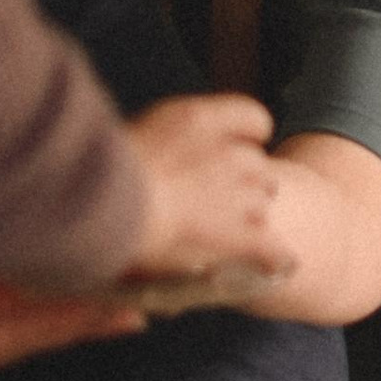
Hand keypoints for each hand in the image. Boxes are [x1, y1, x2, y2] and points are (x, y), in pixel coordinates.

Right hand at [121, 91, 292, 304]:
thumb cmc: (99, 171)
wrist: (107, 206)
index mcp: (199, 120)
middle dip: (247, 180)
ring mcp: (233, 195)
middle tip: (220, 197)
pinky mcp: (234, 236)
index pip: (251, 117)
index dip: (248, 134)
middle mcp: (225, 153)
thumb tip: (172, 145)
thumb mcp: (138, 131)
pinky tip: (281, 263)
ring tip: (222, 230)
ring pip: (261, 203)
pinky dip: (275, 255)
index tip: (238, 145)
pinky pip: (268, 245)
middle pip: (258, 164)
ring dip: (249, 215)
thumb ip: (168, 136)